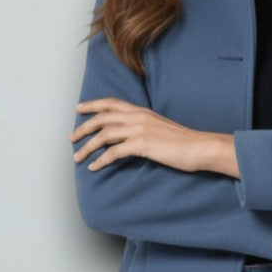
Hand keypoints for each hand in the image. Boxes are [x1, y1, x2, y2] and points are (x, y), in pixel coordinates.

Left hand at [69, 97, 203, 171]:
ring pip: (104, 135)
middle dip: (83, 128)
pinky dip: (101, 160)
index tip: (79, 109)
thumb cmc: (183, 142)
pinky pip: (114, 152)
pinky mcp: (143, 144)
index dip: (93, 105)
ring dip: (87, 147)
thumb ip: (145, 128)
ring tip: (77, 157)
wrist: (199, 147)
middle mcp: (138, 117)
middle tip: (71, 139)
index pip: (111, 103)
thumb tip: (131, 137)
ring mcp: (140, 130)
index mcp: (142, 112)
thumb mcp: (161, 129)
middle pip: (102, 118)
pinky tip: (94, 167)